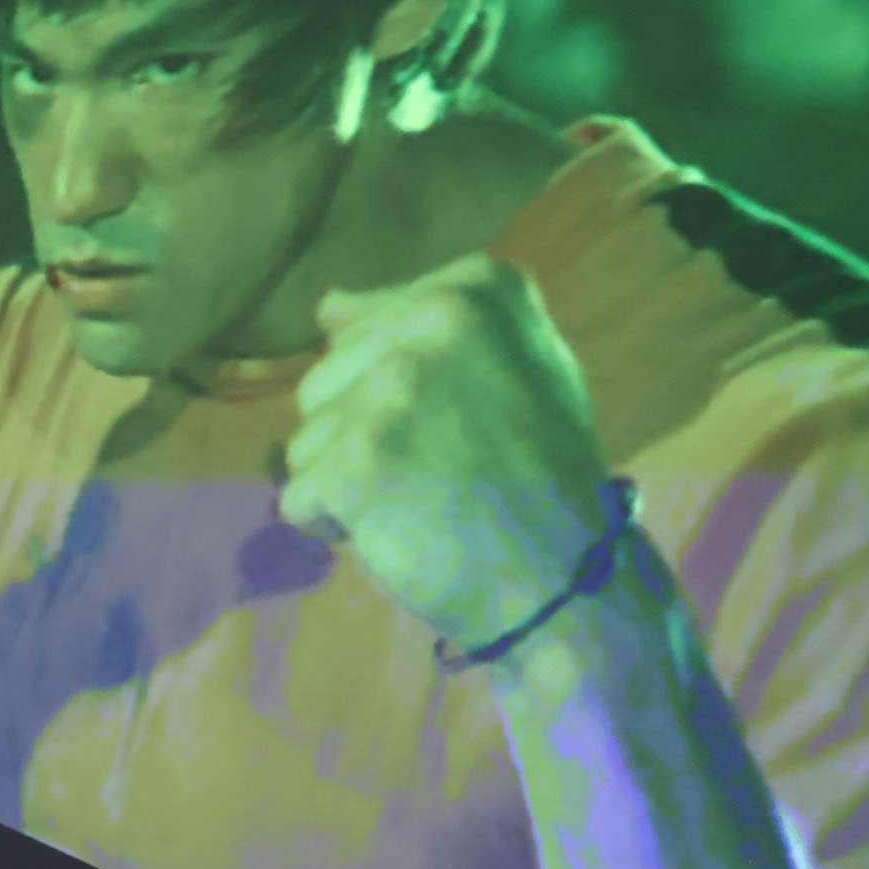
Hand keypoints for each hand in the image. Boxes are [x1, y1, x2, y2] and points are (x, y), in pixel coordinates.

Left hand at [281, 253, 615, 654]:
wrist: (567, 580)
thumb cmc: (541, 476)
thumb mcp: (508, 371)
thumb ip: (420, 328)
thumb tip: (328, 308)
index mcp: (479, 289)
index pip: (359, 326)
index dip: (392, 393)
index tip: (462, 425)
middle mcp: (436, 321)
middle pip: (326, 380)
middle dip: (364, 435)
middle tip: (443, 471)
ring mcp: (394, 391)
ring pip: (307, 437)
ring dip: (348, 481)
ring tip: (424, 500)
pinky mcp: (357, 461)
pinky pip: (300, 496)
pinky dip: (336, 526)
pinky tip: (403, 532)